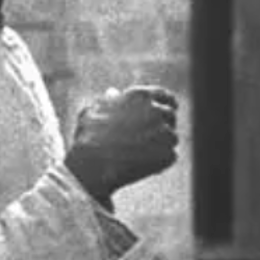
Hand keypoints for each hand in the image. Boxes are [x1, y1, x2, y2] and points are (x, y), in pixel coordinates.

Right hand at [65, 86, 180, 202]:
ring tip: (141, 155)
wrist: (92, 165)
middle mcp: (157, 111)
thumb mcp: (92, 111)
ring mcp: (165, 133)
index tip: (167, 112)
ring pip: (171, 138)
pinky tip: (143, 166)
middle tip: (152, 139)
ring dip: (161, 146)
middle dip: (164, 126)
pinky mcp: (168, 154)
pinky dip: (160, 163)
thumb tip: (113, 93)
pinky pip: (170, 157)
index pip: (165, 96)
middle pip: (171, 116)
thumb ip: (107, 101)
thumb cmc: (87, 138)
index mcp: (141, 96)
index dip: (167, 105)